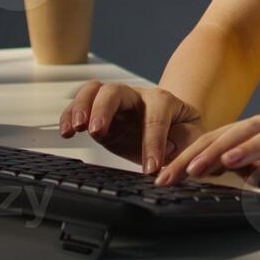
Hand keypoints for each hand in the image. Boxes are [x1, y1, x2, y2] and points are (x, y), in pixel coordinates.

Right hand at [59, 81, 204, 175]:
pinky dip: (70, 115)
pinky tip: (65, 132)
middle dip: (104, 110)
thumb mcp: (194, 138)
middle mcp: (137, 97)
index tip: (150, 168)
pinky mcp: (101, 115)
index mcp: (163, 101)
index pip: (155, 118)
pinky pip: (81, 107)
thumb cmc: (184, 133)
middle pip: (115, 91)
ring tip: (74, 128)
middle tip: (97, 132)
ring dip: (81, 107)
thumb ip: (185, 144)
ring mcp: (116, 104)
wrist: (175, 126)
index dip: (153, 142)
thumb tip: (168, 152)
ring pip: (94, 91)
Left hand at [155, 114, 259, 209]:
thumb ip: (235, 168)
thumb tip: (198, 169)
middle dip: (214, 151)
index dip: (193, 156)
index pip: (219, 141)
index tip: (170, 174)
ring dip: (251, 148)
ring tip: (230, 160)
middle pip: (241, 133)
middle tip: (192, 169)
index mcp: (256, 134)